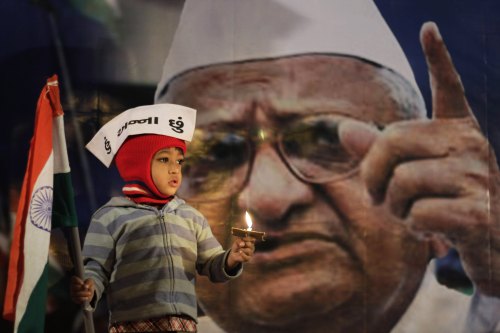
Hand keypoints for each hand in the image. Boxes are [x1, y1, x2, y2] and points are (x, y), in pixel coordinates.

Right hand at [70, 276, 94, 304]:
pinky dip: (82, 299)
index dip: (77, 281)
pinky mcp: (74, 299)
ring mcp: (72, 293)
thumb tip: (84, 286)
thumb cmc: (89, 285)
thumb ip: (88, 282)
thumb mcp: (90, 282)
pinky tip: (87, 298)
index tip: (82, 283)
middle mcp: (72, 287)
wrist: (89, 293)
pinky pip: (76, 299)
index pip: (74, 278)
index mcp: (75, 281)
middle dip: (81, 288)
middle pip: (75, 287)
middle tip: (87, 288)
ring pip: (76, 294)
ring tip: (89, 293)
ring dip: (83, 293)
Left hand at [226, 236, 255, 269]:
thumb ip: (239, 241)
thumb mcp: (237, 242)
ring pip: (249, 250)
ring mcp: (251, 253)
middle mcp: (252, 247)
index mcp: (251, 242)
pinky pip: (247, 257)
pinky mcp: (248, 258)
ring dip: (242, 249)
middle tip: (240, 245)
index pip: (252, 239)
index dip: (247, 239)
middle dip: (245, 244)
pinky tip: (240, 252)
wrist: (234, 254)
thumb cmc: (237, 246)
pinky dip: (243, 254)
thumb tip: (243, 244)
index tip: (243, 238)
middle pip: (251, 244)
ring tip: (239, 250)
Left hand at [341, 22, 499, 295]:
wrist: (493, 247)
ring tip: (411, 214)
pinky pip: (419, 213)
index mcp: (456, 132)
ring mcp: (477, 176)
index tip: (427, 28)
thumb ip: (378, 153)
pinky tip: (432, 230)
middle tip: (379, 196)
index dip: (437, 58)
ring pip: (402, 182)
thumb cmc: (445, 205)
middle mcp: (470, 145)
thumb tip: (343, 128)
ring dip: (395, 207)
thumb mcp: (409, 177)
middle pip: (391, 142)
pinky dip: (414, 227)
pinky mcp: (478, 211)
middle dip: (372, 176)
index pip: (448, 88)